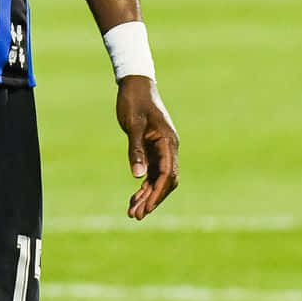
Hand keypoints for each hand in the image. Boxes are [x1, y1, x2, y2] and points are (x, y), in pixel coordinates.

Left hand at [116, 75, 178, 219]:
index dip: (157, 192)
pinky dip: (144, 185)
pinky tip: (134, 198)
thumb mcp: (132, 125)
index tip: (147, 208)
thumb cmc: (134, 102)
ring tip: (133, 213)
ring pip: (158, 179)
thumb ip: (135, 150)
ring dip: (147, 196)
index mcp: (168, 142)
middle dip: (153, 199)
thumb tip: (137, 177)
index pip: (167, 173)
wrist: (135, 84)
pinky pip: (152, 172)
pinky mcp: (153, 149)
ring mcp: (162, 149)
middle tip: (137, 216)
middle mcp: (169, 148)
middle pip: (165, 181)